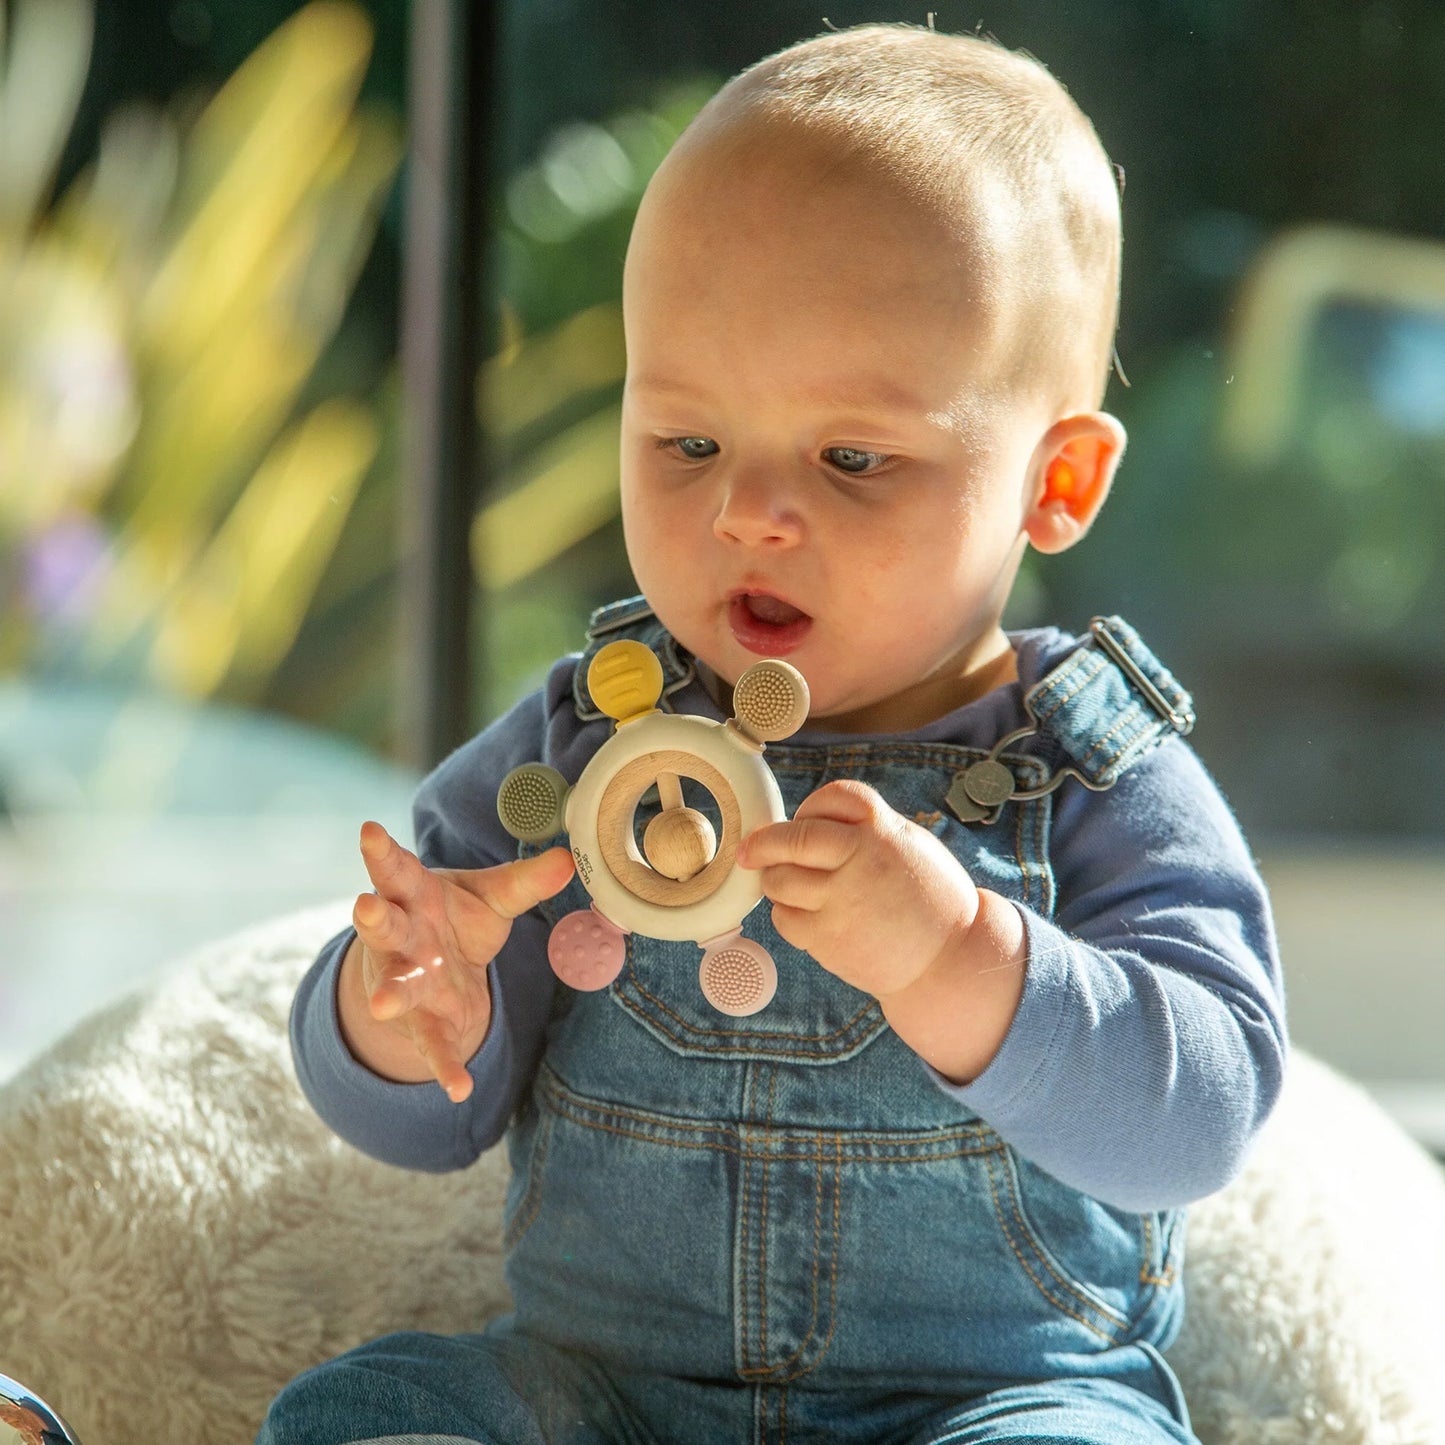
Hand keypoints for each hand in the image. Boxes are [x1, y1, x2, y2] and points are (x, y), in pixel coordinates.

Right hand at [346, 821, 573, 1101]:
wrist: (436, 973)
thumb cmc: (455, 919)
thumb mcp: (491, 897)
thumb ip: (526, 881)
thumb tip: (571, 858)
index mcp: (414, 896)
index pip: (396, 870)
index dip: (382, 851)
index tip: (368, 831)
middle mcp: (403, 939)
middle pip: (386, 926)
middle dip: (375, 918)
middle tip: (365, 905)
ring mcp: (408, 983)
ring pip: (396, 985)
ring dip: (390, 993)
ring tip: (382, 1004)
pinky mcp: (424, 1023)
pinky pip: (433, 1046)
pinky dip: (445, 1067)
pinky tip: (459, 1088)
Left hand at [737, 779, 978, 999]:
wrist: (949, 960)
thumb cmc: (928, 898)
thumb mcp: (910, 844)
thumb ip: (865, 827)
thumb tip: (805, 820)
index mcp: (883, 830)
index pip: (832, 797)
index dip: (811, 807)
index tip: (803, 819)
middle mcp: (861, 861)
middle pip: (792, 838)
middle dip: (763, 842)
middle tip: (750, 849)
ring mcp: (842, 902)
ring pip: (779, 880)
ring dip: (775, 879)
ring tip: (789, 884)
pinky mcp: (829, 940)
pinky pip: (785, 918)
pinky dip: (787, 913)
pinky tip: (806, 913)